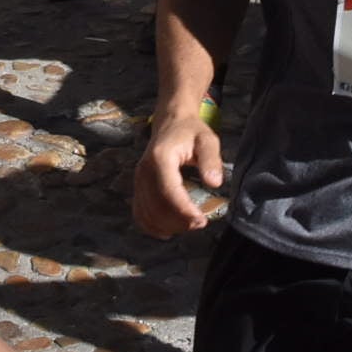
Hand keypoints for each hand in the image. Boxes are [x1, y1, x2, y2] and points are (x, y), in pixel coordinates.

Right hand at [134, 107, 223, 237]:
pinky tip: (168, 229)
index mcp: (160, 158)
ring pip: (148, 213)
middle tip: (200, 222)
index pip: (168, 192)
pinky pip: (139, 213)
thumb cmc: (191, 132)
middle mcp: (144, 170)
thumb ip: (211, 160)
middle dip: (179, 221)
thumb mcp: (207, 140)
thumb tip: (214, 183)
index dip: (183, 211)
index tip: (202, 220)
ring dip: (168, 225)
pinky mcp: (137, 187)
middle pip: (156, 207)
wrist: (171, 122)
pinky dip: (152, 226)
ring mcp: (138, 180)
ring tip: (188, 223)